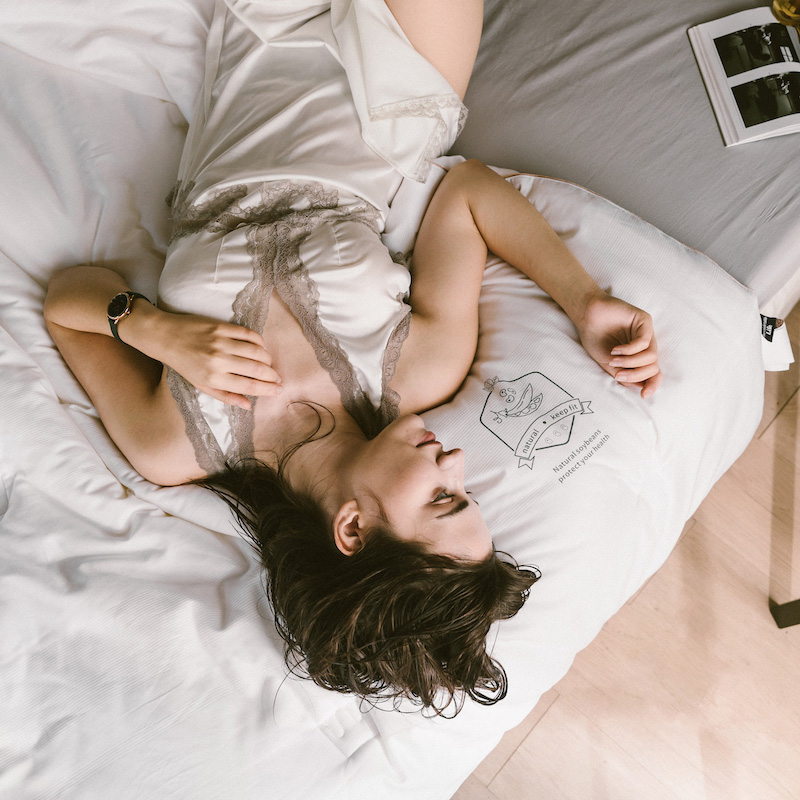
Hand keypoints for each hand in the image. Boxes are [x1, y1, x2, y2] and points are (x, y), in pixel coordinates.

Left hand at [151, 312, 281, 408]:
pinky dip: (259, 341)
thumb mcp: (201, 385)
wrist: (164, 337)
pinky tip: (261, 346)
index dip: (268, 389)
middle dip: (272, 375)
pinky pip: (249, 334)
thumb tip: (248, 406)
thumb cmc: (183, 364)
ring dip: (268, 359)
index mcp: (214, 379)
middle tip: (278, 378)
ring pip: (257, 351)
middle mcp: (219, 361)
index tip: (278, 390)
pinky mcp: (221, 327)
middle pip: (257, 369)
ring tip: (269, 363)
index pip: (249, 386)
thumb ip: (226, 396)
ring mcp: (221, 342)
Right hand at [576, 291, 661, 398]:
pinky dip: (629, 350)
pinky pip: (644, 342)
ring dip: (631, 363)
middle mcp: (645, 346)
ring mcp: (646, 333)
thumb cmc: (595, 338)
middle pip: (654, 367)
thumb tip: (641, 388)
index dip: (653, 384)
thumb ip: (624, 375)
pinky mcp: (644, 321)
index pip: (654, 372)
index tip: (643, 395)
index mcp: (639, 356)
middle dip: (637, 375)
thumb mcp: (608, 363)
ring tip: (613, 361)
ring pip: (651, 357)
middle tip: (619, 376)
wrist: (586, 316)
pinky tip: (616, 350)